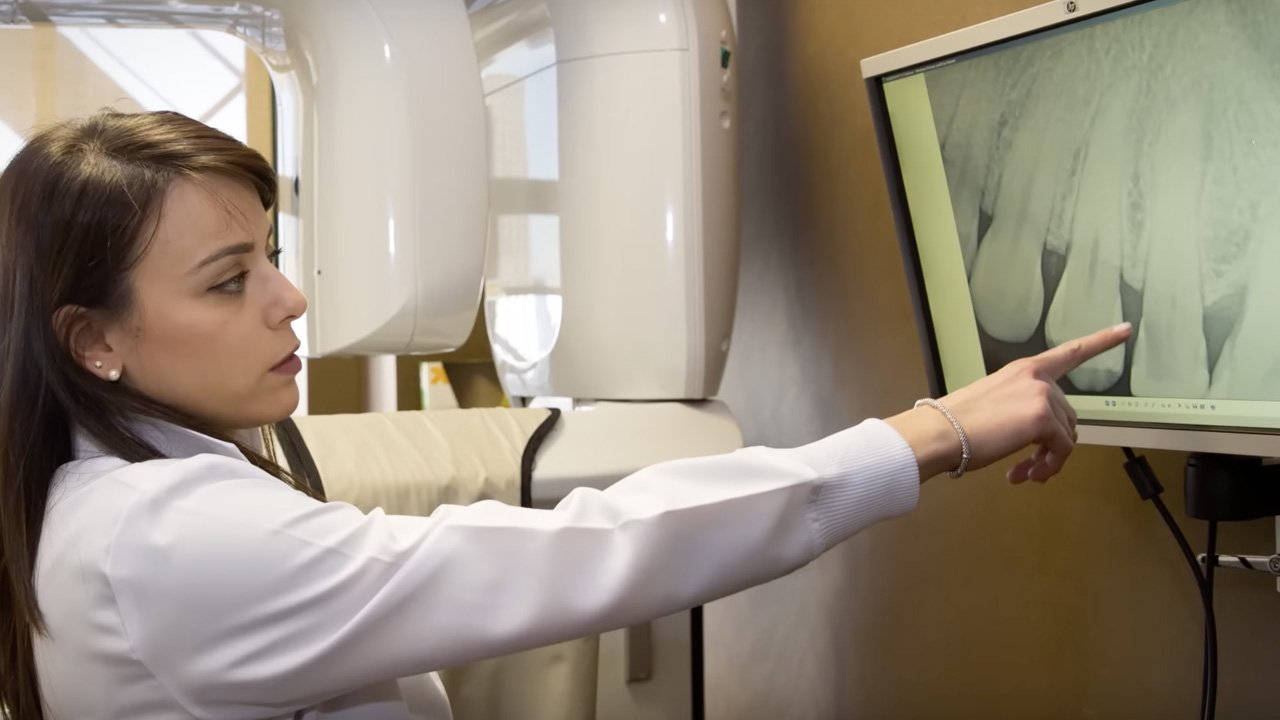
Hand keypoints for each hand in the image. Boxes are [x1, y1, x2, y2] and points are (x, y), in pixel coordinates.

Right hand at [886, 322, 1132, 482]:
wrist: (940, 433)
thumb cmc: (956, 424)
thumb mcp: (995, 406)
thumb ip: (1023, 411)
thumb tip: (1042, 444)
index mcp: (1024, 369)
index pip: (1070, 352)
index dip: (1102, 340)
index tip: (1126, 329)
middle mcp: (1037, 378)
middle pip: (1068, 415)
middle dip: (1053, 444)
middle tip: (1030, 467)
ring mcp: (1041, 396)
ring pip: (1066, 435)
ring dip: (1049, 459)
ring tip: (1025, 472)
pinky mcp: (1042, 418)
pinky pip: (1062, 449)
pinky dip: (1049, 466)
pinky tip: (1027, 473)